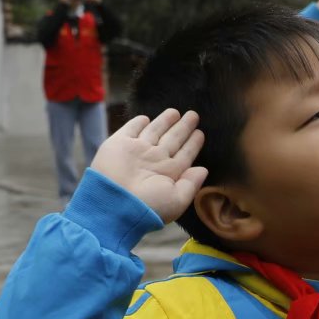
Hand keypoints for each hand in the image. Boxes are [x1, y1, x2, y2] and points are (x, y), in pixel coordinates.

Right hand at [88, 107, 205, 223]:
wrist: (114, 203)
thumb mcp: (177, 199)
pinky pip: (131, 129)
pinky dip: (138, 122)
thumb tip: (203, 170)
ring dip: (165, 121)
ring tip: (176, 112)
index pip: (185, 155)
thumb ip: (191, 184)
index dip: (193, 144)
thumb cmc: (148, 206)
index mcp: (168, 173)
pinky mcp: (120, 143)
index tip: (200, 133)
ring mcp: (137, 151)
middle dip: (183, 128)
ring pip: (155, 130)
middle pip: (172, 139)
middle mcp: (154, 160)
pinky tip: (146, 118)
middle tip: (194, 115)